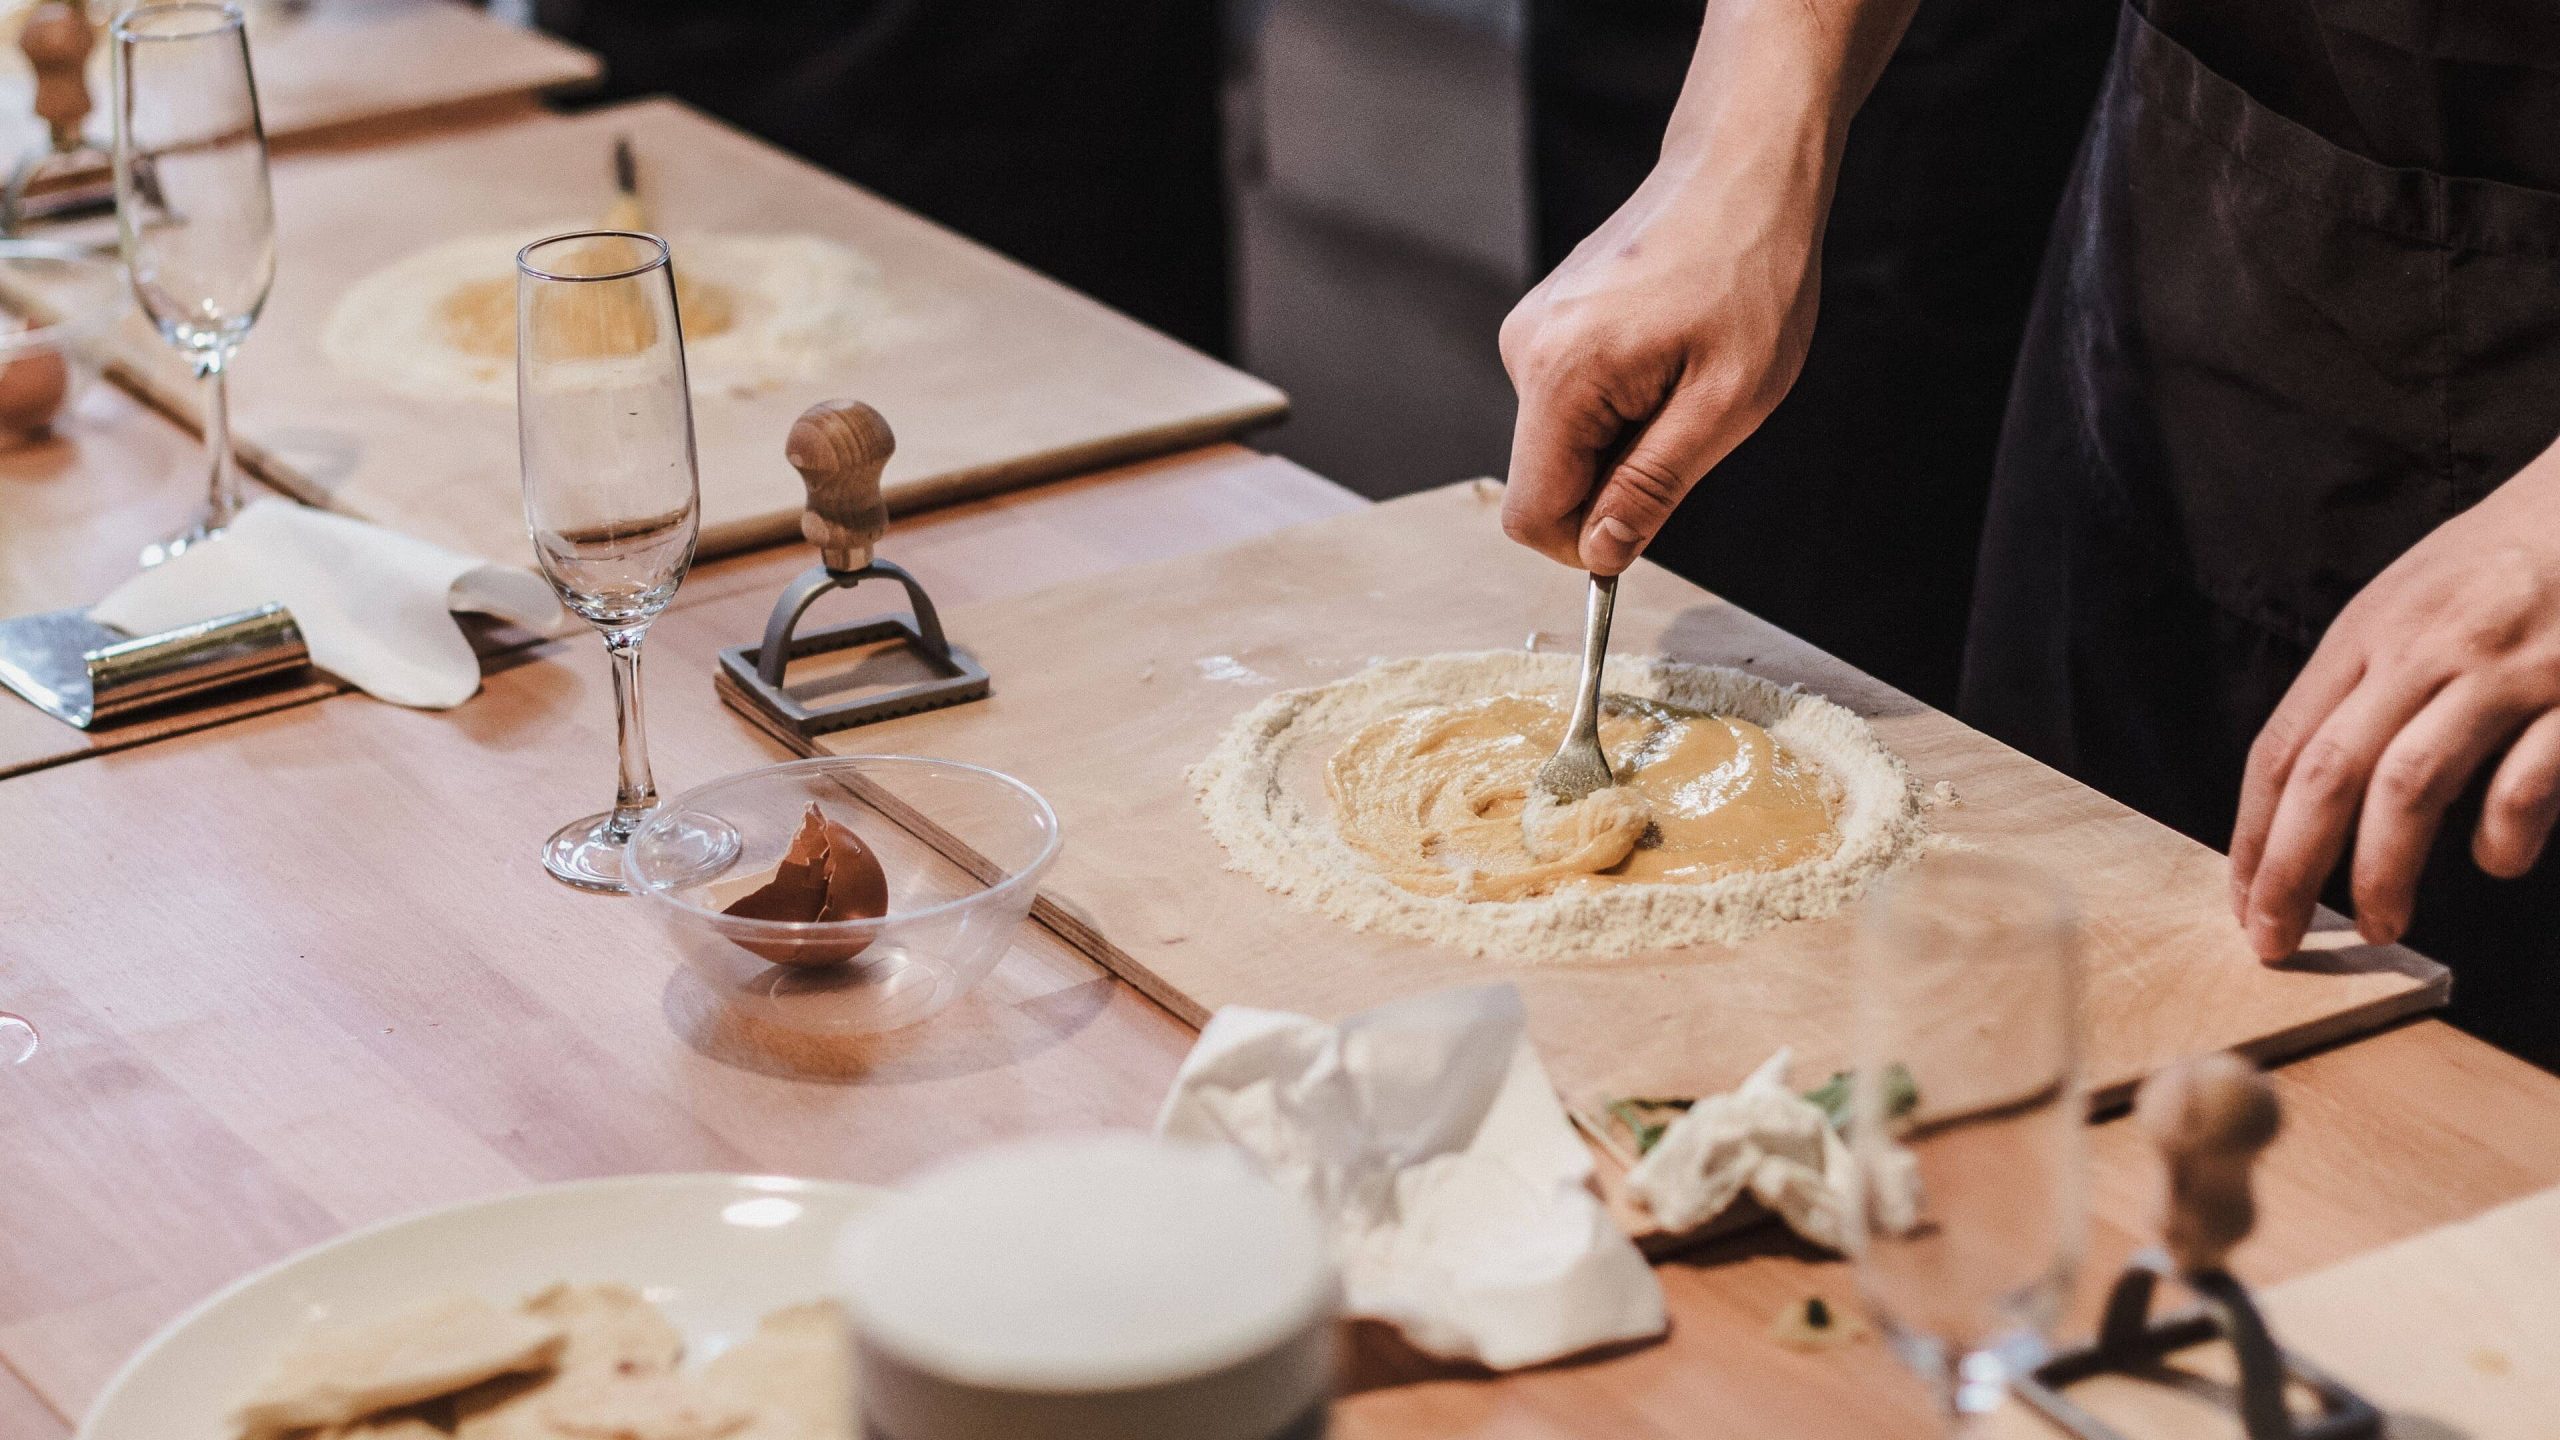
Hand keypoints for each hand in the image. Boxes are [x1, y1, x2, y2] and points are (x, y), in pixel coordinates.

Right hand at [1498, 157, 1826, 574]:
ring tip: (1686, 373)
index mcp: (1559, 375)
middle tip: (1692, 419)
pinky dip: (1621, 403)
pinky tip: (1668, 351)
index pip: (1533, 515)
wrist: (1744, 167)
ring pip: (1563, 442)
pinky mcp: (1547, 321)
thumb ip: (1652, 487)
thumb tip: (1600, 555)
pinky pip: (1571, 402)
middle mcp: (1525, 352)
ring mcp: (1531, 331)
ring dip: (1625, 437)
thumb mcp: (1726, 402)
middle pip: (1547, 480)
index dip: (1589, 542)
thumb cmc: (1752, 270)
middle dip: (1617, 479)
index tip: (1650, 517)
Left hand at [2231, 461, 2559, 956]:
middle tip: (2273, 940)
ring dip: (2382, 869)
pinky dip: (2501, 832)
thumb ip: (2365, 686)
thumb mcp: (2412, 602)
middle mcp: (2421, 648)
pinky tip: (2495, 860)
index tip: (2242, 898)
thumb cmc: (2506, 560)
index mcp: (2366, 631)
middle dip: (2289, 867)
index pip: (2281, 746)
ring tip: (2378, 927)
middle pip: (2326, 772)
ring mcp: (2499, 667)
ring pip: (2408, 783)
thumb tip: (2319, 799)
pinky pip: (2523, 778)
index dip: (2253, 833)